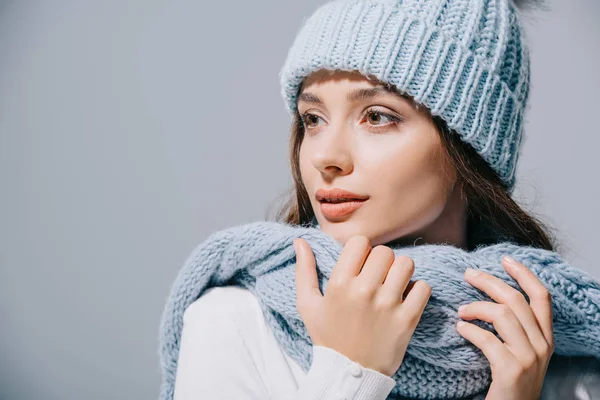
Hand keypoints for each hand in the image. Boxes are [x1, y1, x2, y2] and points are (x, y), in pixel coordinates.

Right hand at [293, 236, 430, 376]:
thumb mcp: (307, 304)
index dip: (361, 250)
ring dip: (400, 272)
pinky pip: (423, 287)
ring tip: (392, 285)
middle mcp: (364, 291)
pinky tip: (405, 299)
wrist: (348, 373)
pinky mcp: (407, 319)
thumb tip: (300, 241)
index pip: (360, 242)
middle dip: (381, 261)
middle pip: (385, 252)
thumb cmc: (328, 336)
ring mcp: (388, 305)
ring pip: (406, 264)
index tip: (360, 264)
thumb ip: (304, 270)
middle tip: (376, 277)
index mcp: (340, 283)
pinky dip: (417, 290)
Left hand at [457, 256, 554, 399]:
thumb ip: (514, 327)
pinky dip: (470, 330)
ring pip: (503, 315)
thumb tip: (490, 295)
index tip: (504, 259)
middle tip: (467, 274)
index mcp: (546, 338)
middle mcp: (542, 345)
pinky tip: (460, 329)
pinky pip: (487, 339)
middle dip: (489, 282)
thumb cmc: (509, 381)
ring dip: (476, 307)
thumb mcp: (521, 351)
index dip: (524, 274)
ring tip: (461, 311)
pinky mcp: (512, 370)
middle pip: (516, 299)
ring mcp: (529, 358)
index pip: (541, 297)